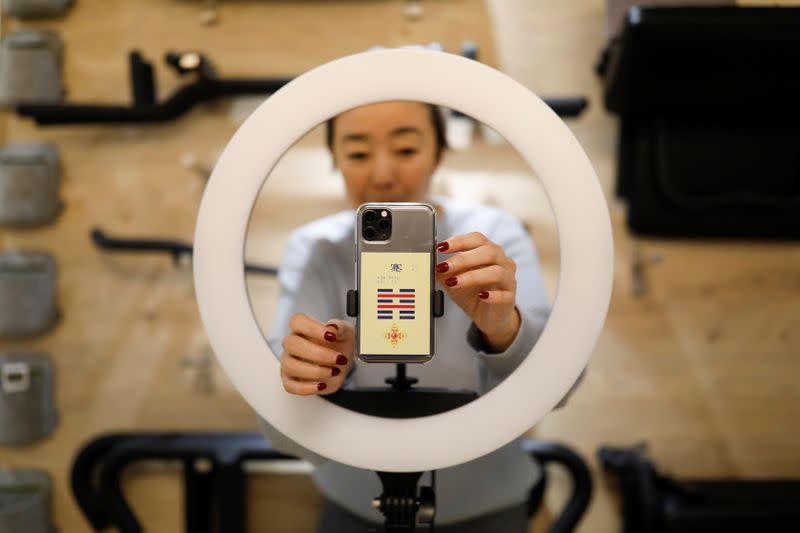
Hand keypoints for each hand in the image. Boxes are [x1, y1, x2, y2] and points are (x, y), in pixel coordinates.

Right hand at [280, 314, 354, 395]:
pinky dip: (306, 388)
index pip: (297, 321)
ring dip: (314, 371)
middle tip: (339, 358)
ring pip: (290, 366)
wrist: (342, 363)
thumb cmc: (340, 344)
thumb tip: (333, 328)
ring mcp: (289, 362)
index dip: (312, 328)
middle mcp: (292, 344)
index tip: (331, 336)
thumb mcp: (346, 333)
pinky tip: (322, 385)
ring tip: (334, 372)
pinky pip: (290, 386)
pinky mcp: (290, 380)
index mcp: (303, 328)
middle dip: (319, 354)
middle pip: (292, 344)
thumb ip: (341, 327)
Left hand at [435, 232, 520, 350]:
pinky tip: (481, 296)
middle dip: (463, 259)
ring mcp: (508, 280)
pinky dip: (492, 295)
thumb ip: (443, 271)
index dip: (459, 241)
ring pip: (496, 272)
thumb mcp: (453, 280)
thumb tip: (428, 263)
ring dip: (473, 276)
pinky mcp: (511, 298)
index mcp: (488, 251)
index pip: (477, 239)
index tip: (441, 247)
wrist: (487, 317)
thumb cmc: (471, 293)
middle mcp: (502, 262)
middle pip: (488, 252)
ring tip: (454, 282)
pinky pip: (505, 294)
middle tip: (444, 267)